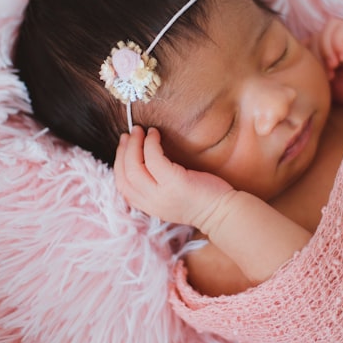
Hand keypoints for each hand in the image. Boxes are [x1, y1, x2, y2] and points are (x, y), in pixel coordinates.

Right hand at [113, 125, 232, 229]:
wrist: (223, 212)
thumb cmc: (202, 198)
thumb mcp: (171, 196)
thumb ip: (156, 185)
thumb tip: (144, 159)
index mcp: (149, 206)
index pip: (122, 186)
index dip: (118, 163)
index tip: (124, 147)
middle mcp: (152, 203)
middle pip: (125, 175)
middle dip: (123, 150)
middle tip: (129, 133)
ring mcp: (162, 194)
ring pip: (134, 167)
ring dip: (134, 145)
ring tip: (139, 130)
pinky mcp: (175, 183)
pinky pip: (154, 159)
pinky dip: (150, 144)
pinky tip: (155, 134)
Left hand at [313, 19, 342, 107]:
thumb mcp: (326, 81)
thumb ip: (314, 67)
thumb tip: (299, 56)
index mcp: (332, 49)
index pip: (311, 39)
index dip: (309, 52)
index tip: (315, 73)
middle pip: (319, 32)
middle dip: (318, 53)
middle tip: (328, 73)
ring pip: (330, 26)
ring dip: (327, 47)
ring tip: (334, 65)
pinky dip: (339, 42)